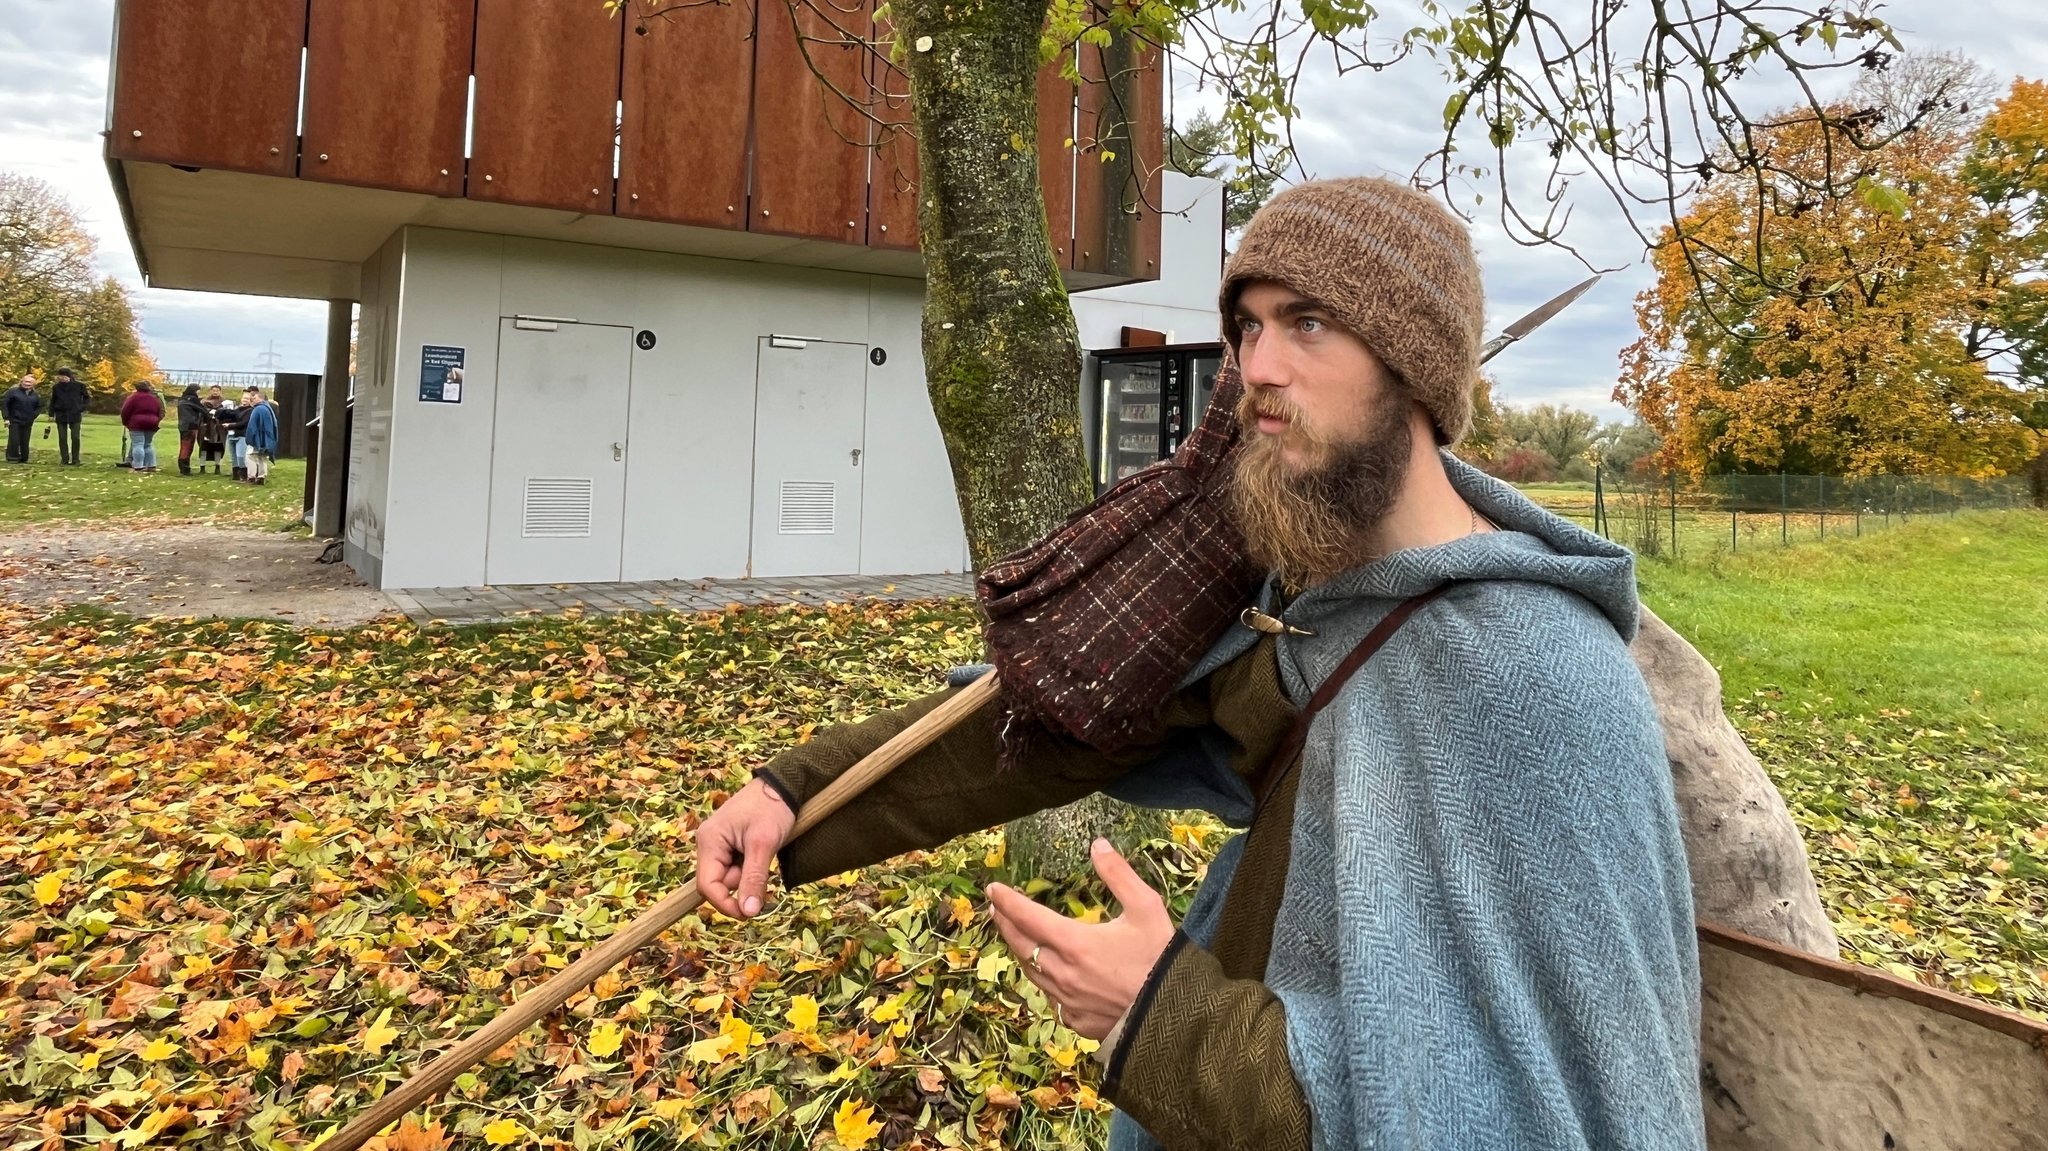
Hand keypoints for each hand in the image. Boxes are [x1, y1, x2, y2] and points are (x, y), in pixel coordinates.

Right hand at [694, 777, 795, 919]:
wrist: (785, 783)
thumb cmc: (772, 808)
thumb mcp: (764, 845)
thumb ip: (754, 879)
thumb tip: (748, 913)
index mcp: (709, 841)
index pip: (707, 885)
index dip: (725, 904)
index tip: (749, 914)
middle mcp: (709, 843)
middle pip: (718, 882)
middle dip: (741, 884)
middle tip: (762, 866)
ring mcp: (720, 844)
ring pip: (730, 876)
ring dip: (748, 876)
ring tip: (764, 853)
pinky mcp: (732, 844)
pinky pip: (738, 867)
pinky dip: (751, 867)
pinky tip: (762, 853)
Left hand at [985, 838, 1174, 1039]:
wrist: (1175, 1014)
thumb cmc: (1160, 958)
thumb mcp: (1146, 908)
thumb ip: (1118, 875)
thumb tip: (1097, 845)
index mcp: (1075, 943)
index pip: (1028, 917)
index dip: (1007, 901)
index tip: (993, 889)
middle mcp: (1063, 974)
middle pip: (1022, 945)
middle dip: (1005, 924)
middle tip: (996, 908)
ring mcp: (1067, 1001)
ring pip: (1032, 972)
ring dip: (1020, 950)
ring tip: (1015, 934)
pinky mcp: (1076, 1020)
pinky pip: (1050, 997)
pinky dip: (1043, 979)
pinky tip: (1046, 973)